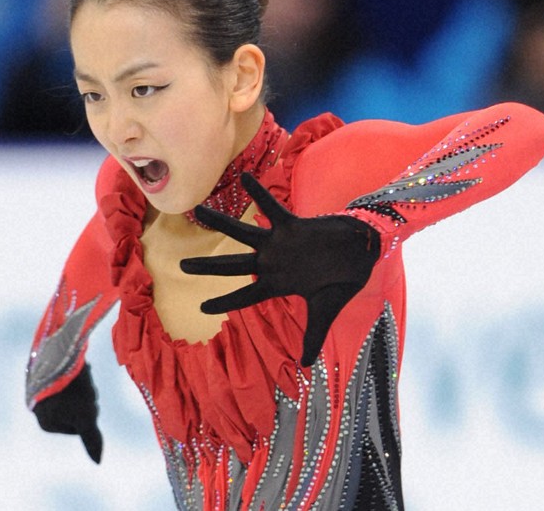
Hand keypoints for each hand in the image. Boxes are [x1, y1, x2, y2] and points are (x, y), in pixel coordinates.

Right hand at [31, 363, 102, 462]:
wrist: (57, 351)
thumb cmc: (73, 389)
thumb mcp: (87, 416)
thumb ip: (91, 438)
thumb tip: (97, 461)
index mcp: (46, 424)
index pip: (80, 428)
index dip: (88, 414)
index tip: (84, 402)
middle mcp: (39, 409)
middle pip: (77, 410)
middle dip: (85, 398)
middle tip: (84, 385)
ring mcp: (40, 390)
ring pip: (75, 393)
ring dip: (83, 384)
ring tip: (81, 374)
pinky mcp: (44, 373)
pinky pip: (69, 377)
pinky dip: (77, 373)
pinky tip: (77, 365)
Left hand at [180, 173, 380, 366]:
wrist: (362, 256)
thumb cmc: (342, 283)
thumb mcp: (324, 314)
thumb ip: (313, 337)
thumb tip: (307, 366)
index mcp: (275, 284)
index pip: (244, 296)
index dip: (224, 302)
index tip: (203, 307)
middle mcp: (271, 262)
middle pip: (231, 265)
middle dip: (207, 265)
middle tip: (181, 264)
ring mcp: (279, 243)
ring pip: (242, 232)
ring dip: (220, 222)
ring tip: (198, 210)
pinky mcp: (292, 225)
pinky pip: (272, 206)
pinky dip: (259, 193)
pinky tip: (244, 177)